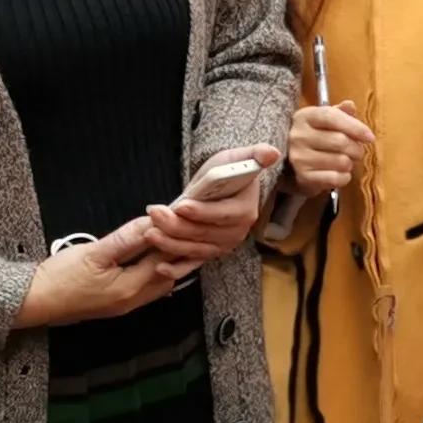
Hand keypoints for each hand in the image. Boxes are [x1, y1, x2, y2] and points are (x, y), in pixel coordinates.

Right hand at [15, 218, 177, 328]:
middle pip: (169, 274)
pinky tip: (149, 256)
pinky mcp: (117, 303)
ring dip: (166, 261)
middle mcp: (133, 301)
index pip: (165, 260)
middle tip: (178, 227)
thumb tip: (151, 223)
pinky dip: (153, 270)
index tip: (177, 218)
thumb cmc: (59, 278)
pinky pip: (147, 287)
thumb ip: (126, 239)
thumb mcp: (93, 253)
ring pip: (160, 282)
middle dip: (176, 251)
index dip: (173, 238)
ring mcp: (126, 305)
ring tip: (167, 238)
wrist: (34, 301)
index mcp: (130, 289)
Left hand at [146, 145, 282, 265]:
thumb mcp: (240, 157)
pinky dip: (176, 269)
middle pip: (204, 233)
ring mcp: (221, 246)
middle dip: (177, 226)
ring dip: (170, 243)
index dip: (202, 212)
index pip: (222, 214)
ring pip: (194, 248)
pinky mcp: (208, 253)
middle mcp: (235, 233)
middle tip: (155, 214)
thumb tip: (272, 153)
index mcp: (245, 211)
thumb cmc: (230, 171)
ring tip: (150, 232)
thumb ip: (256, 155)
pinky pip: (192, 263)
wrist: (223, 187)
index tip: (181, 205)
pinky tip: (160, 268)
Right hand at [287, 101, 373, 196]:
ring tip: (345, 161)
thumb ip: (339, 113)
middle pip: (341, 141)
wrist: (292, 164)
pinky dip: (344, 177)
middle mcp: (298, 136)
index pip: (332, 117)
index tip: (370, 137)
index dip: (355, 127)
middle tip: (357, 151)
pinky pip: (336, 178)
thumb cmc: (315, 138)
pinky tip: (339, 173)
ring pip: (342, 162)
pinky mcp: (303, 177)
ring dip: (350, 163)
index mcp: (304, 116)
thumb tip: (350, 105)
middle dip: (357, 149)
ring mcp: (299, 158)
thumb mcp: (324, 121)